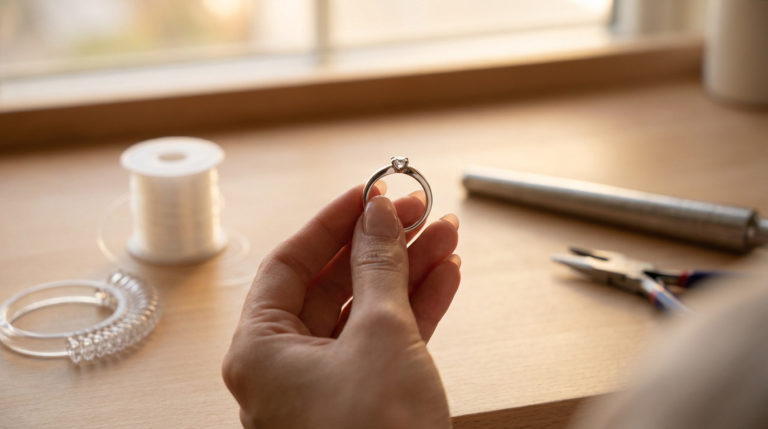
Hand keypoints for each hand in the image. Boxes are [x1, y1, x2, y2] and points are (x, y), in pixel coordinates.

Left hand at [222, 184, 460, 428]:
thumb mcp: (380, 334)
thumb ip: (378, 267)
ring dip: (407, 272)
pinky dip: (416, 309)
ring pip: (366, 310)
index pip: (291, 264)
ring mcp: (328, 386)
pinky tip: (444, 276)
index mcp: (262, 350)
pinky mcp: (366, 401)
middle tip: (416, 212)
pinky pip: (386, 341)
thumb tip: (377, 216)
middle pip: (333, 284)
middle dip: (381, 245)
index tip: (368, 194)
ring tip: (444, 235)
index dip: (332, 223)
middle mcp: (286, 368)